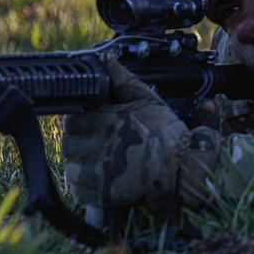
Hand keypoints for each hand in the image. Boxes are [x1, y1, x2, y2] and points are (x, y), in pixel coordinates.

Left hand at [62, 55, 219, 210]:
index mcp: (105, 122)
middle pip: (69, 144)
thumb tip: (105, 58)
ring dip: (79, 163)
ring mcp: (99, 173)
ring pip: (71, 167)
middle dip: (79, 142)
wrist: (183, 167)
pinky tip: (98, 177)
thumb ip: (122, 78)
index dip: (81, 122)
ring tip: (96, 160)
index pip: (73, 121)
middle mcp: (98, 147)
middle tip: (94, 142)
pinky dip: (83, 185)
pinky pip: (78, 191)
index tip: (90, 124)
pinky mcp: (103, 195)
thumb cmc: (166, 132)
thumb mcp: (146, 98)